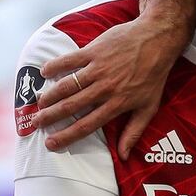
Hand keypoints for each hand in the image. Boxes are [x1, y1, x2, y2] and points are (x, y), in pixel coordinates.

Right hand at [34, 12, 188, 158]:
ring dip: (50, 95)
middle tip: (37, 123)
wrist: (158, 40)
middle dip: (51, 117)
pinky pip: (69, 60)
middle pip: (72, 106)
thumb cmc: (154, 75)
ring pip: (67, 85)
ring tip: (39, 103)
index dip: (67, 136)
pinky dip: (54, 66)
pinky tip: (44, 72)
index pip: (87, 125)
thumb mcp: (150, 106)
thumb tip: (125, 156)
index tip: (51, 144)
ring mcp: (99, 68)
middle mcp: (106, 88)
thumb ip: (134, 131)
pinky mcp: (94, 51)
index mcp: (118, 103)